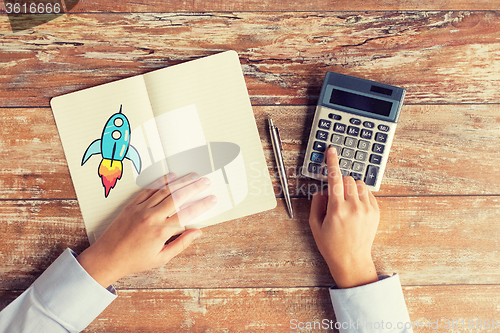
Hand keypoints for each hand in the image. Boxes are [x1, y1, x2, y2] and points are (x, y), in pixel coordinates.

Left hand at [77, 173, 216, 287]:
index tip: (212, 199)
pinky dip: (160, 182)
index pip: (187, 213)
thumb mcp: (161, 258)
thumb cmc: (135, 260)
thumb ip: (181, 244)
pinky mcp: (132, 205)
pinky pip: (148, 190)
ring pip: (165, 190)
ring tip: (192, 176)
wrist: (107, 257)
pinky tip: (170, 177)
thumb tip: (197, 232)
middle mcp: (152, 217)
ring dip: (180, 181)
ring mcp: (141, 209)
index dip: (202, 205)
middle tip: (205, 181)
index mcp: (161, 232)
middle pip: (178, 197)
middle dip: (194, 187)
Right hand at [309, 147, 379, 288]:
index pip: (335, 178)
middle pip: (348, 179)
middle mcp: (354, 207)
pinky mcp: (375, 212)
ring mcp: (367, 209)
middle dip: (340, 182)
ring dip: (351, 188)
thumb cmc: (331, 245)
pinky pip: (367, 193)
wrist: (352, 260)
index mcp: (337, 209)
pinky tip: (354, 208)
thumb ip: (316, 203)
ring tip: (346, 203)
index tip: (332, 150)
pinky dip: (360, 195)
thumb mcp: (315, 225)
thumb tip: (322, 189)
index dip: (332, 162)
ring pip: (359, 184)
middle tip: (336, 196)